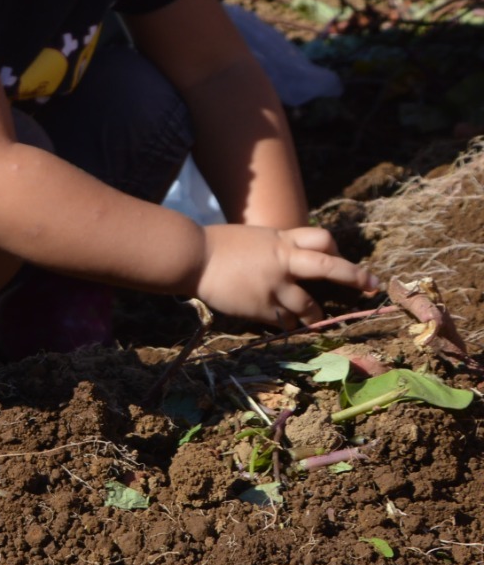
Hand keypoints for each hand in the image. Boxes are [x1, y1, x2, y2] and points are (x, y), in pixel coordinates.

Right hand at [195, 224, 379, 326]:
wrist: (192, 257)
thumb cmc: (216, 245)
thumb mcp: (254, 237)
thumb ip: (276, 248)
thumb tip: (291, 258)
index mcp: (282, 241)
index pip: (322, 240)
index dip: (337, 249)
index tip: (342, 257)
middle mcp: (285, 262)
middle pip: (331, 267)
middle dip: (355, 277)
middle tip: (371, 286)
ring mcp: (275, 286)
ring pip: (308, 305)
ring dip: (314, 315)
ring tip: (316, 321)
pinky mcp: (261, 306)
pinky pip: (282, 321)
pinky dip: (286, 324)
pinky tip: (284, 326)